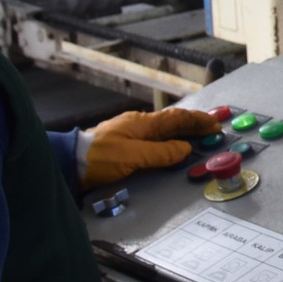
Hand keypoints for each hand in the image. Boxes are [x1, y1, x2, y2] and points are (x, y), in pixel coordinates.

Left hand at [83, 109, 220, 188]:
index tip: (214, 124)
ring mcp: (129, 133)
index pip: (177, 119)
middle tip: (212, 127)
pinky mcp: (122, 144)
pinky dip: (167, 140)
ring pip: (162, 130)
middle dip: (193, 124)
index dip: (197, 121)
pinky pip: (153, 138)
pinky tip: (168, 146)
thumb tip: (185, 148)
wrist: (68, 162)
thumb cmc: (99, 158)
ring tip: (195, 136)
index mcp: (142, 124)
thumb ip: (161, 153)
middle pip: (171, 122)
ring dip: (181, 132)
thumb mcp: (133, 156)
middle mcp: (137, 125)